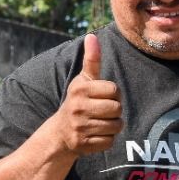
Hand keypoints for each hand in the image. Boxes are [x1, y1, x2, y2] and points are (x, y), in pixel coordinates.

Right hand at [54, 34, 122, 154]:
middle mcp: (77, 107)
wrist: (61, 131)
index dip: (113, 94)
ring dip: (113, 125)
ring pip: (116, 126)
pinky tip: (95, 134)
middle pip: (117, 108)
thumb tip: (92, 36)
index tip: (102, 96)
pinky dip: (107, 139)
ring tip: (99, 122)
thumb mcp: (84, 80)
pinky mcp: (83, 144)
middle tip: (102, 111)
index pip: (114, 90)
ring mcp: (79, 127)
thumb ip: (92, 60)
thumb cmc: (79, 101)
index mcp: (80, 89)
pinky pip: (110, 141)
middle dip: (115, 110)